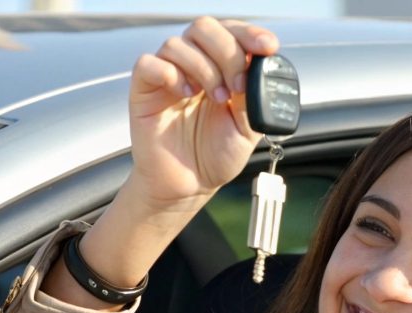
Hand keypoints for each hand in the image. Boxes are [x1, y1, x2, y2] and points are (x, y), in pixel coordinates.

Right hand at [128, 17, 279, 210]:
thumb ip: (254, 95)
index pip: (231, 32)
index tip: (267, 47)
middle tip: (237, 86)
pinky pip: (148, 64)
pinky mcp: (144, 91)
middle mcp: (193, 65)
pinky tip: (185, 93)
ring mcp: (167, 76)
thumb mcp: (248, 126)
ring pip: (178, 44)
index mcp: (220, 68)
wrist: (190, 185)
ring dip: (204, 68)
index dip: (249, 33)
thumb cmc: (216, 156)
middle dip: (228, 52)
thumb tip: (260, 66)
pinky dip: (169, 73)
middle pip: (204, 28)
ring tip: (216, 99)